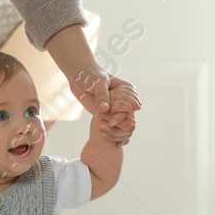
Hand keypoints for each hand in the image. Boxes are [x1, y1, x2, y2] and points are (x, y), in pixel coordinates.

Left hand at [44, 25, 141, 145]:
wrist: (79, 77)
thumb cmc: (92, 75)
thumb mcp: (98, 83)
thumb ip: (102, 95)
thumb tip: (104, 109)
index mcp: (125, 88)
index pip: (133, 98)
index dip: (132, 105)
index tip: (135, 108)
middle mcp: (121, 99)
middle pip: (128, 111)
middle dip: (125, 118)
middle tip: (122, 122)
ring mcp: (113, 107)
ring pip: (120, 119)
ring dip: (119, 126)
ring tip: (117, 133)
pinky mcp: (105, 114)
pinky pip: (111, 123)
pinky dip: (113, 130)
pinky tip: (115, 139)